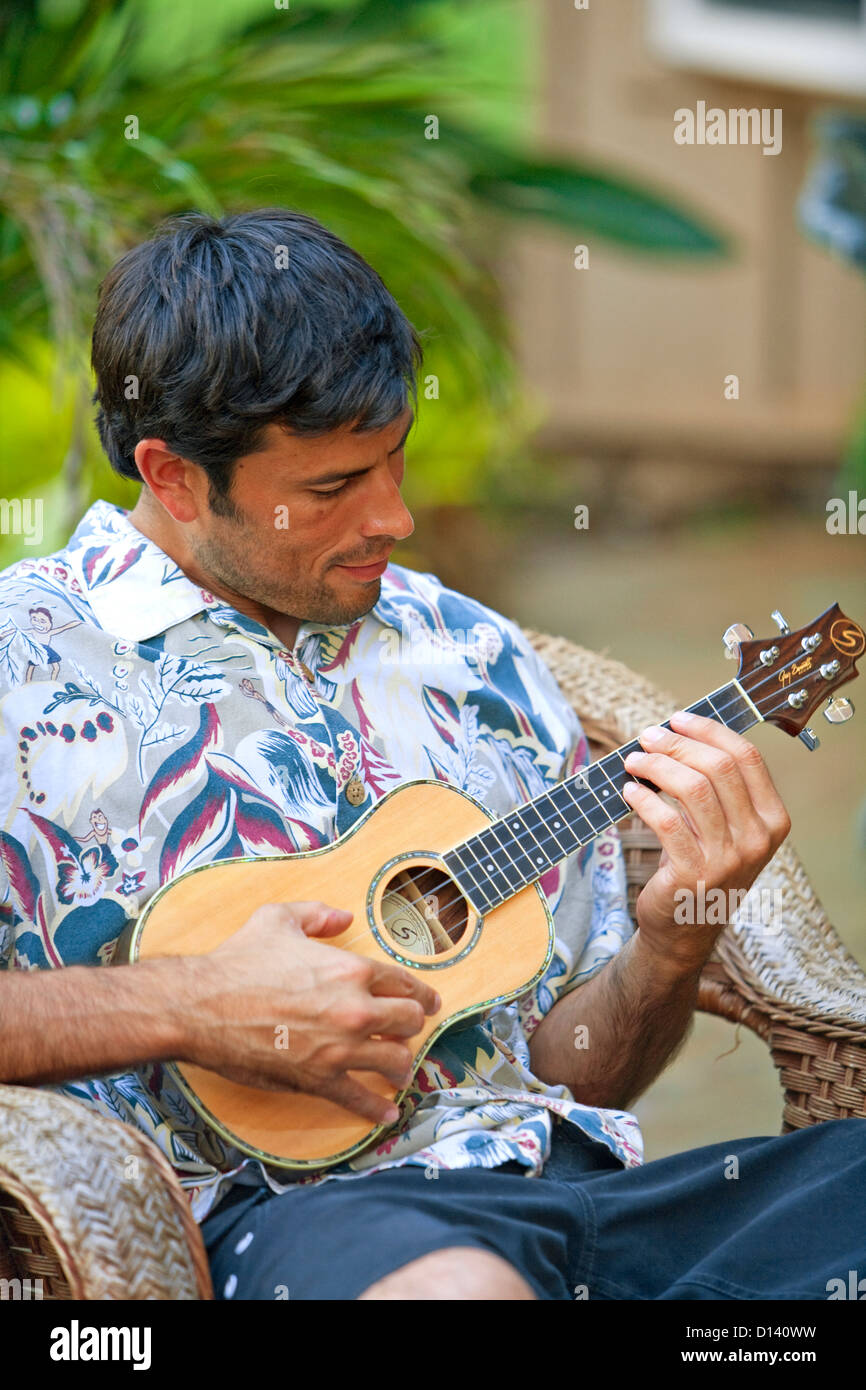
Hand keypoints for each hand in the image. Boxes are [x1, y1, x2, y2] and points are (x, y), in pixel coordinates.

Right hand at [180, 901, 440, 1125]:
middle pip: (410, 1022)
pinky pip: (360, 1099)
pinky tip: (388, 1113)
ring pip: (396, 1061)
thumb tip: (344, 917)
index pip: (405, 983)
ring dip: (402, 1066)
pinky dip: (378, 1109)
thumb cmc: (238, 961)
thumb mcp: (278, 919)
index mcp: (352, 970)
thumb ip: (317, 914)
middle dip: (413, 1026)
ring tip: (401, 1070)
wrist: (202, 1005)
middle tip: (410, 1031)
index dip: (422, 993)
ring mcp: (340, 1048)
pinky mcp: (319, 1079)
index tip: (429, 1001)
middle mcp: (356, 1010)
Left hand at [621, 710, 790, 972]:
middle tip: (647, 737)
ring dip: (656, 766)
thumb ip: (717, 787)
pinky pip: (666, 821)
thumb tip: (678, 733)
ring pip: (692, 789)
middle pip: (718, 767)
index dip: (710, 731)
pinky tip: (629, 791)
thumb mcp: (726, 828)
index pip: (747, 758)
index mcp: (773, 820)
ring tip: (634, 761)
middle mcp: (757, 839)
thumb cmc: (702, 866)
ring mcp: (728, 859)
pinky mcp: (694, 875)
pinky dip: (643, 799)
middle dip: (678, 744)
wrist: (685, 929)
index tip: (678, 719)